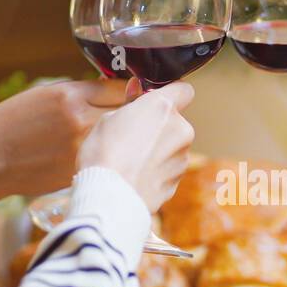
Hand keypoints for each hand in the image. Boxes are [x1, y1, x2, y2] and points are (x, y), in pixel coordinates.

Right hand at [0, 79, 128, 199]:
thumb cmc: (13, 124)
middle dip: (134, 114)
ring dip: (127, 138)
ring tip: (126, 138)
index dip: (133, 91)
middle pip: (129, 113)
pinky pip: (107, 159)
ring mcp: (83, 148)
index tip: (137, 94)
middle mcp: (80, 120)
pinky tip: (108, 158)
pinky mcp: (81, 170)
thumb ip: (81, 94)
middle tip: (137, 118)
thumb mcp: (45, 95)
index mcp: (70, 95)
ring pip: (122, 139)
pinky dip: (111, 157)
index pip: (121, 87)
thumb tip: (116, 93)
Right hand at [77, 82, 195, 212]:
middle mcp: (180, 130)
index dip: (170, 94)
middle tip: (133, 135)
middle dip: (160, 126)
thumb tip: (138, 92)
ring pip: (173, 146)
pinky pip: (168, 169)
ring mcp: (182, 157)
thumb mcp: (107, 118)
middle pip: (176, 121)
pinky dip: (157, 170)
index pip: (183, 90)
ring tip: (131, 159)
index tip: (156, 100)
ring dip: (159, 149)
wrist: (108, 197)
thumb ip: (130, 104)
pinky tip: (135, 175)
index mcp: (162, 107)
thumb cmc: (103, 155)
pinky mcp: (177, 180)